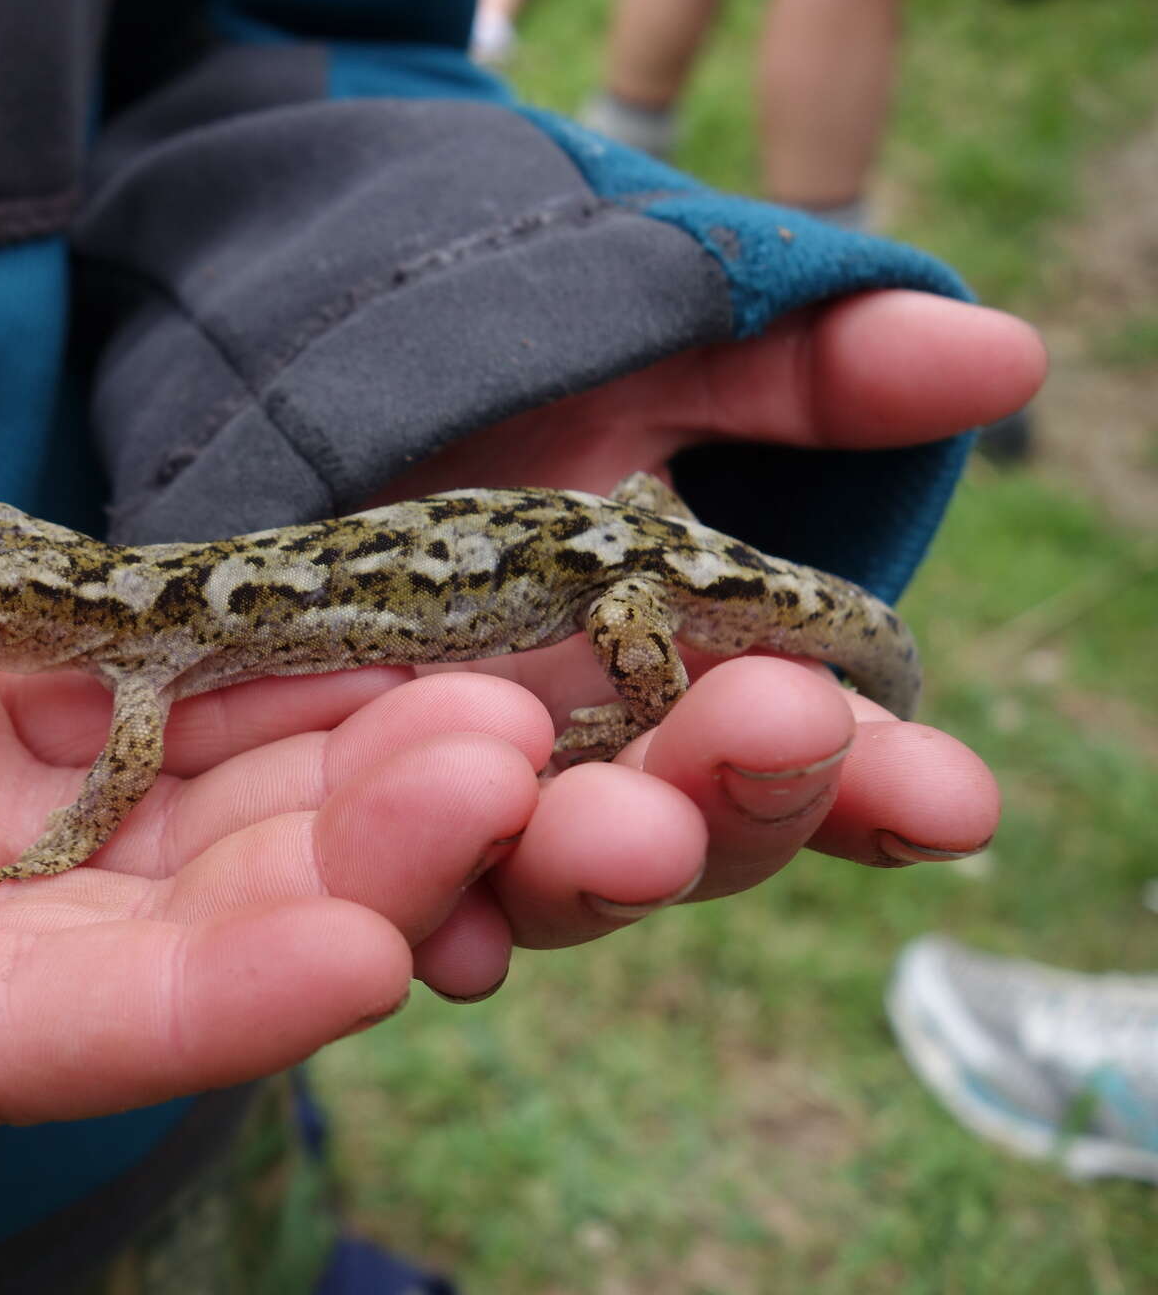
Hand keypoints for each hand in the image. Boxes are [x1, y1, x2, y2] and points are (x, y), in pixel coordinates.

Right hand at [0, 504, 548, 1125]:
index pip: (12, 1039)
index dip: (188, 1007)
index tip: (361, 948)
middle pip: (179, 948)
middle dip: (354, 872)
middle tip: (510, 761)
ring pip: (227, 840)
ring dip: (379, 775)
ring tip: (528, 690)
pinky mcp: (30, 740)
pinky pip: (201, 727)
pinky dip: (311, 689)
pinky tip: (423, 629)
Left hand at [367, 290, 1040, 997]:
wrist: (292, 435)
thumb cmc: (481, 410)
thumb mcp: (637, 375)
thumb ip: (802, 374)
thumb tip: (1002, 354)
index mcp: (669, 681)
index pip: (785, 760)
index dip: (871, 783)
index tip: (952, 796)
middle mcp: (567, 768)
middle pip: (669, 832)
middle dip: (737, 798)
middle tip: (780, 734)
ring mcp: (435, 820)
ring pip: (522, 886)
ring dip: (587, 865)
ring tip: (622, 823)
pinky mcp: (304, 859)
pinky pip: (356, 921)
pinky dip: (408, 925)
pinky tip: (440, 940)